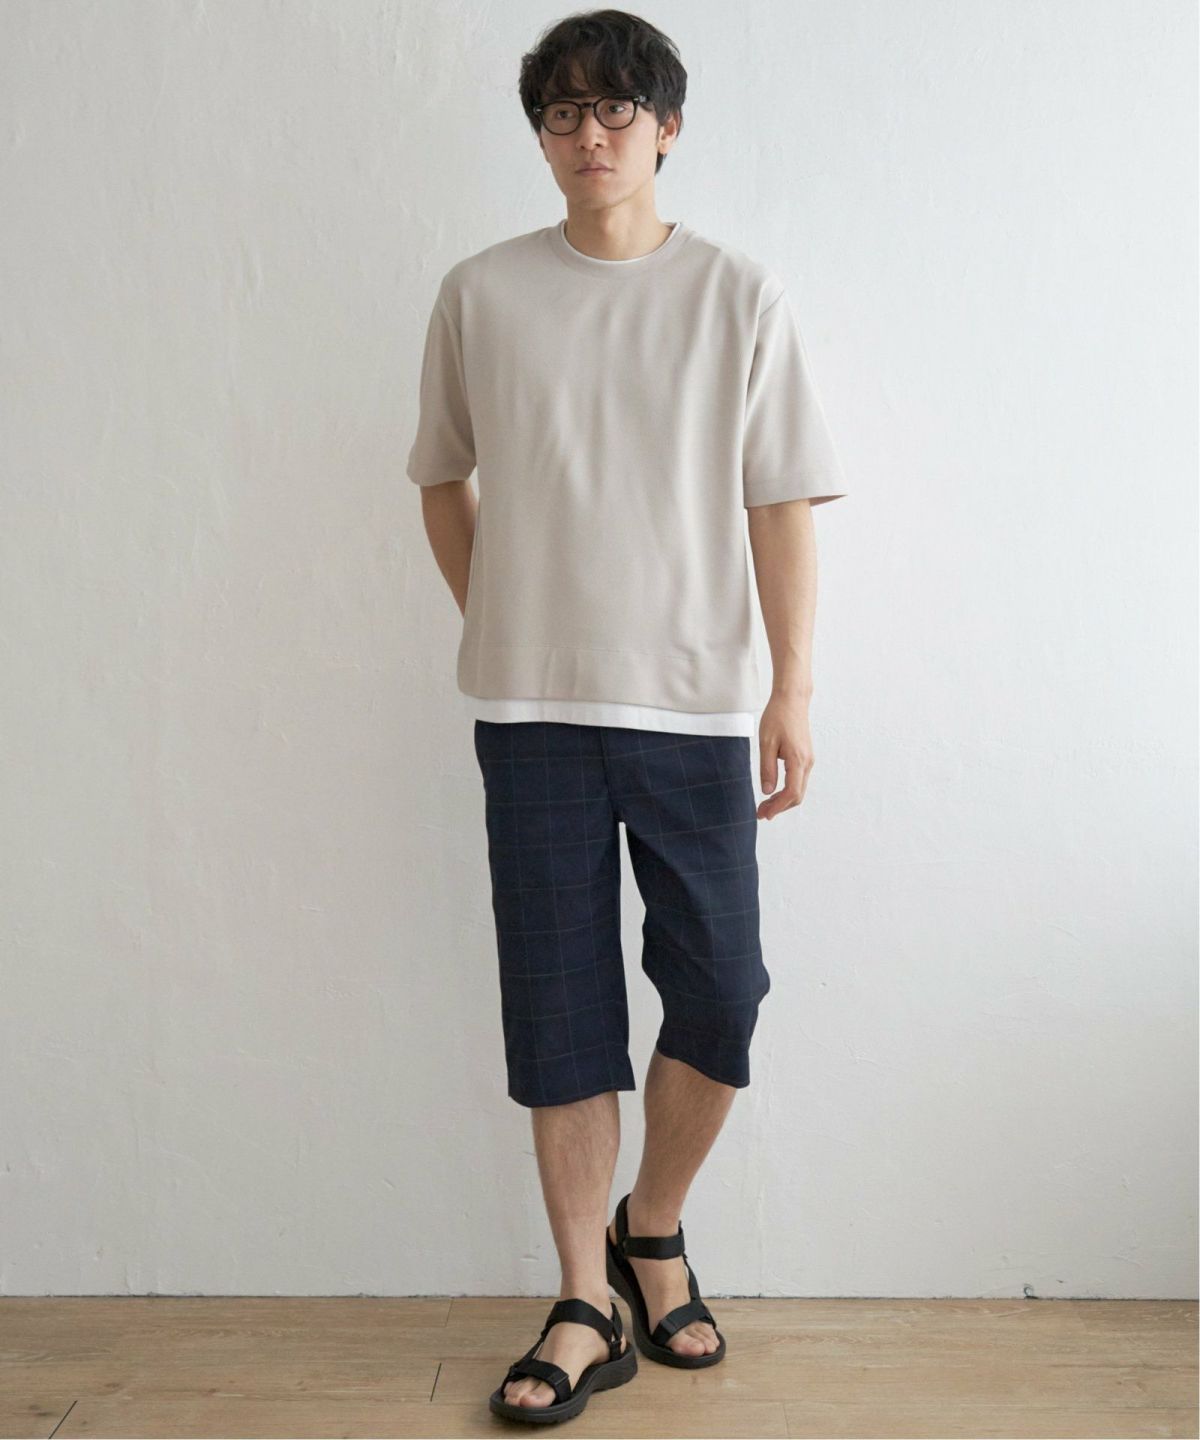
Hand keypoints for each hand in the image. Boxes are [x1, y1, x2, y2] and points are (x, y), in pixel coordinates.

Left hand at [756, 692, 813, 820]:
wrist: (792, 700)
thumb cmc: (778, 717)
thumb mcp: (766, 743)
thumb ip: (767, 768)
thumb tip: (767, 791)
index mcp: (798, 760)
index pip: (791, 793)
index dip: (777, 807)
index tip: (764, 814)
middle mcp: (807, 763)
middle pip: (797, 796)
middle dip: (779, 808)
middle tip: (760, 813)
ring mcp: (808, 760)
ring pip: (799, 789)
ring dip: (783, 800)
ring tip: (764, 805)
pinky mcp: (805, 757)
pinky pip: (798, 780)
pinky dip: (787, 791)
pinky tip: (773, 792)